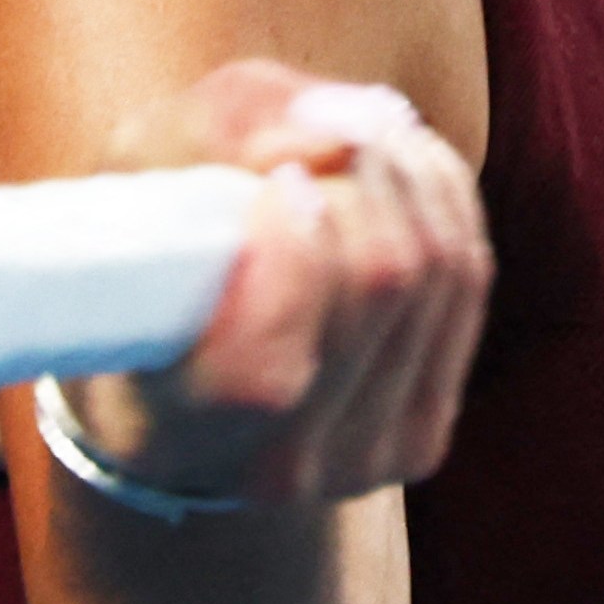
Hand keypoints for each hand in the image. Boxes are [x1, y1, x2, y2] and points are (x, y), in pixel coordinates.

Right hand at [55, 59, 489, 510]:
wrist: (182, 398)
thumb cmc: (144, 267)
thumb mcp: (134, 178)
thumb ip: (217, 135)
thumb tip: (334, 134)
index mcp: (172, 430)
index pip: (261, 368)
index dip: (290, 248)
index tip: (273, 181)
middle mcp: (275, 470)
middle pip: (379, 281)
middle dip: (358, 176)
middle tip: (316, 135)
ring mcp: (363, 462)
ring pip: (438, 272)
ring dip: (406, 173)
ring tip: (357, 134)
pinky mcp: (422, 440)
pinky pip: (468, 283)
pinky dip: (442, 199)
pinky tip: (401, 166)